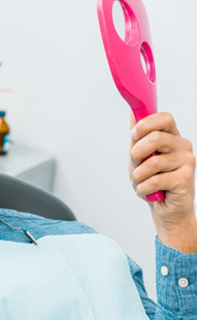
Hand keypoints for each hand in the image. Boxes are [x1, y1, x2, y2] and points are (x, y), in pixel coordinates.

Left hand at [129, 112, 196, 251]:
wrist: (165, 208)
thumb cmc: (151, 179)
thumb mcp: (139, 155)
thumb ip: (137, 135)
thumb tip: (133, 112)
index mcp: (171, 136)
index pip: (164, 117)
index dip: (146, 124)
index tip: (134, 135)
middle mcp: (182, 145)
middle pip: (155, 138)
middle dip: (136, 154)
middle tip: (135, 164)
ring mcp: (187, 161)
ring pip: (152, 162)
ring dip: (138, 175)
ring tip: (142, 181)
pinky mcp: (186, 178)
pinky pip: (155, 180)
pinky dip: (144, 188)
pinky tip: (149, 191)